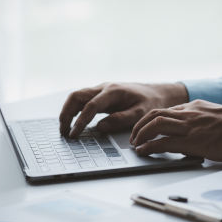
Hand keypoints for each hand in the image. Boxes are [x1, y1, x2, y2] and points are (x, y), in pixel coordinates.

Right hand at [59, 82, 188, 136]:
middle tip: (63, 131)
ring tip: (64, 129)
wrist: (157, 93)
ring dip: (67, 111)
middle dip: (66, 113)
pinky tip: (72, 123)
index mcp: (113, 91)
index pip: (91, 106)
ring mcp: (101, 90)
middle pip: (76, 96)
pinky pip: (82, 101)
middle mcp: (104, 87)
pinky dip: (74, 110)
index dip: (80, 121)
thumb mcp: (141, 113)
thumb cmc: (151, 102)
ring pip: (76, 97)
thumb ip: (121, 120)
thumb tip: (100, 127)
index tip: (74, 134)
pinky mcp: (101, 95)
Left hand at [130, 100, 221, 161]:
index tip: (147, 127)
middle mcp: (189, 113)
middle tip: (134, 135)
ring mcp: (190, 126)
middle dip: (140, 124)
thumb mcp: (219, 117)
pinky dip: (150, 146)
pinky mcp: (192, 141)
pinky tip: (144, 151)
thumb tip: (198, 133)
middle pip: (155, 113)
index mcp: (196, 106)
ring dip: (140, 134)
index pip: (168, 110)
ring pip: (155, 124)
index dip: (153, 119)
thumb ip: (204, 121)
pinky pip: (163, 142)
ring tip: (135, 143)